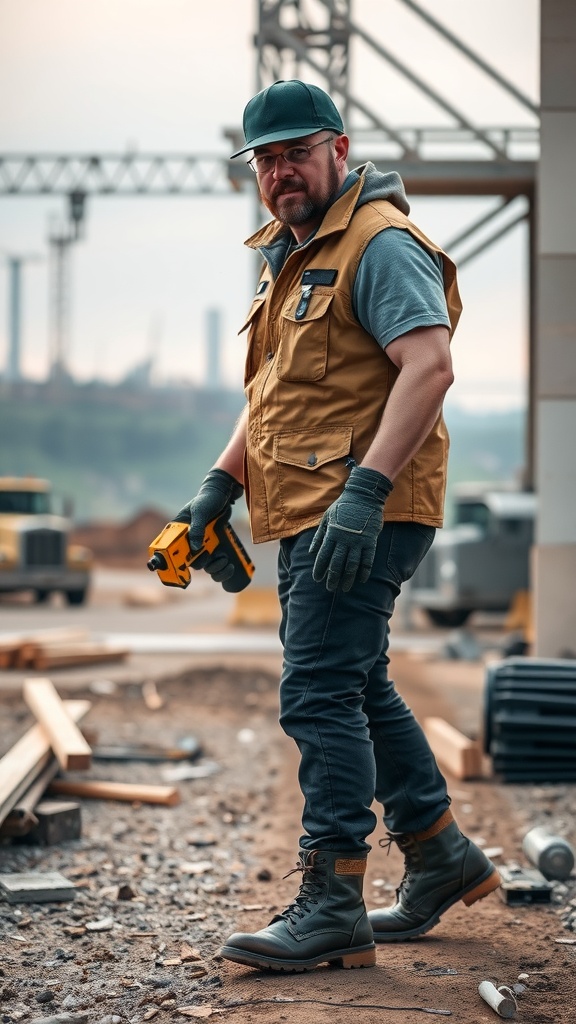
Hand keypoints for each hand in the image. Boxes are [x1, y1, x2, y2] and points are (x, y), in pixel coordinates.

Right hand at [173, 468, 243, 582]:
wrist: (223, 495)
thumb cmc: (208, 499)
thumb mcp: (201, 511)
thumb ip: (197, 528)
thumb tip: (195, 548)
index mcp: (178, 532)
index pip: (168, 550)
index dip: (169, 564)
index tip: (175, 572)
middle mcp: (188, 541)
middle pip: (189, 563)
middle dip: (202, 565)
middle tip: (213, 558)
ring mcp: (201, 545)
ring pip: (204, 566)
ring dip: (215, 570)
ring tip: (226, 562)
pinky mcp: (213, 547)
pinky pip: (215, 564)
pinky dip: (222, 568)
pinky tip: (229, 565)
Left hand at [309, 465, 392, 591]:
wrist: (364, 496)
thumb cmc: (343, 506)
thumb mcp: (327, 518)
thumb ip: (319, 536)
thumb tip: (311, 552)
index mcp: (332, 533)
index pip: (323, 555)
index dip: (319, 568)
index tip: (317, 579)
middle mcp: (344, 539)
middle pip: (337, 563)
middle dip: (332, 577)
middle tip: (330, 588)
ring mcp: (358, 541)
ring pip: (352, 564)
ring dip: (348, 578)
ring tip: (344, 588)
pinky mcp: (370, 540)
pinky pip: (367, 559)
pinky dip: (364, 571)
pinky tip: (361, 579)